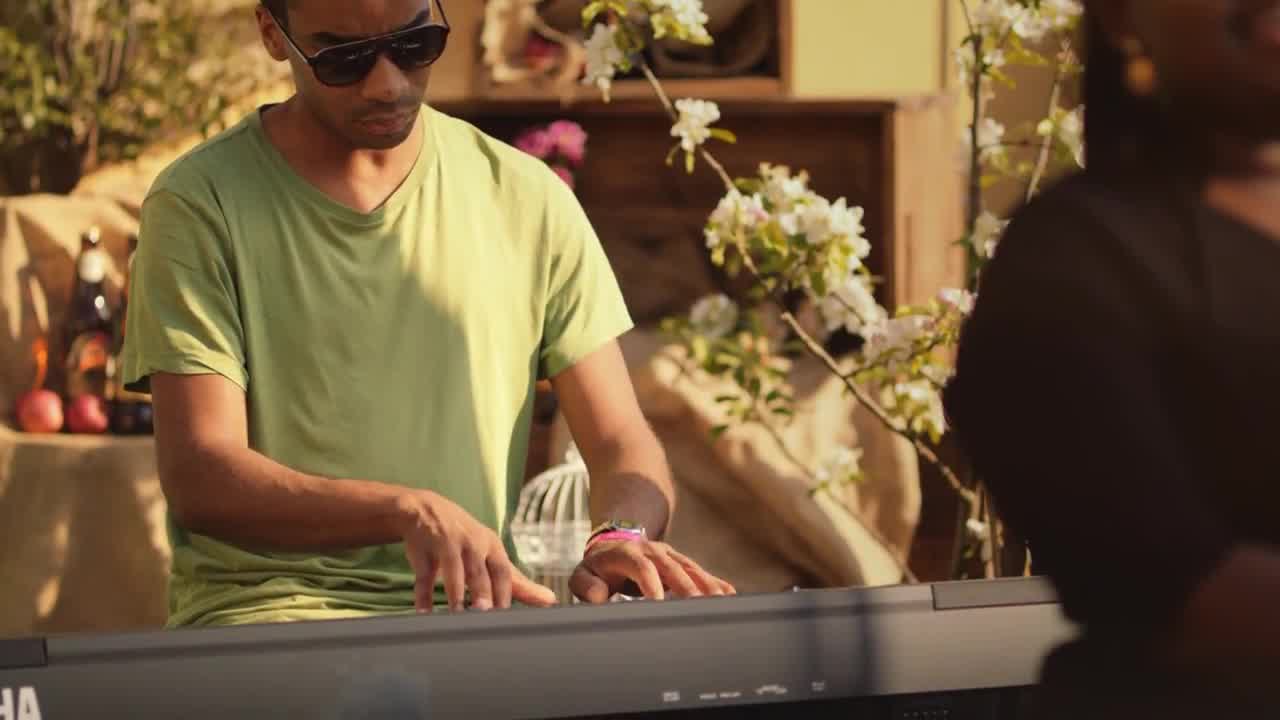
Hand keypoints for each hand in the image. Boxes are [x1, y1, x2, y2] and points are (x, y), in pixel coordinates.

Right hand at [395, 490, 557, 611]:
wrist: (424, 509)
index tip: (505, 618)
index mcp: (491, 545)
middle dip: (481, 592)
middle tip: (483, 615)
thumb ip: (516, 582)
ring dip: (455, 592)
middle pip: (479, 570)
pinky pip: (423, 573)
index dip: (504, 593)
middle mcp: (472, 541)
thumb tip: (549, 601)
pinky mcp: (422, 547)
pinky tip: (424, 611)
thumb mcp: (491, 555)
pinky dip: (423, 593)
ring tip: (456, 615)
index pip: (503, 571)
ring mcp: (446, 542)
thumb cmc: (465, 539)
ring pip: (453, 569)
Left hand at [570, 539, 736, 602]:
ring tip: (718, 603)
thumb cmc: (599, 567)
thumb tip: (598, 595)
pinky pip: (701, 572)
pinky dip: (714, 583)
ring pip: (691, 569)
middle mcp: (652, 552)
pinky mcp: (682, 563)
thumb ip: (586, 584)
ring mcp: (670, 556)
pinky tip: (729, 595)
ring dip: (705, 586)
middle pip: (672, 568)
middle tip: (696, 606)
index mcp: (627, 554)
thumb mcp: (583, 573)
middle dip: (686, 587)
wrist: (616, 542)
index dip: (650, 584)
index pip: (641, 567)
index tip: (658, 604)